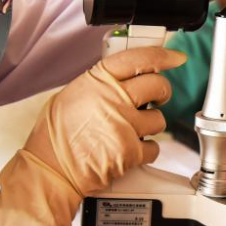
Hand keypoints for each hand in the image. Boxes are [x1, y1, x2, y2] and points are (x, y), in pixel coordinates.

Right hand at [0, 47, 185, 225]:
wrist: (50, 169)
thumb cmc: (55, 136)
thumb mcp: (71, 96)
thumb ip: (99, 85)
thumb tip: (123, 81)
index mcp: (97, 81)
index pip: (138, 58)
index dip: (162, 56)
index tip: (175, 58)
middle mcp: (113, 99)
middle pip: (158, 85)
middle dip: (162, 92)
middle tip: (157, 98)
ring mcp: (124, 125)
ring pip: (159, 119)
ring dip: (150, 126)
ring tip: (131, 131)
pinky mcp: (131, 151)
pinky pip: (154, 148)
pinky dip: (145, 151)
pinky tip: (129, 151)